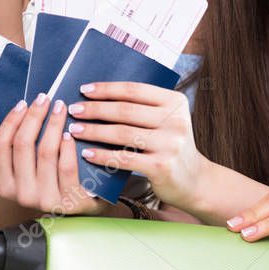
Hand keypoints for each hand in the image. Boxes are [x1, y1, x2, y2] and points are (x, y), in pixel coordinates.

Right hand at [0, 94, 106, 215]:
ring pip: (45, 152)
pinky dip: (68, 146)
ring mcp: (45, 199)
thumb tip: (26, 109)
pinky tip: (70, 133)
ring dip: (53, 125)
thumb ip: (25, 148)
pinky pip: (66, 166)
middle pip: (22, 145)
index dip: (10, 122)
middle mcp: (22, 194)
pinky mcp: (69, 201)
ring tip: (60, 108)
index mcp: (6, 185)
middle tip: (45, 99)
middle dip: (34, 117)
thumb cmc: (55, 182)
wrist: (82, 211)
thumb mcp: (32, 170)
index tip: (23, 103)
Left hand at [66, 81, 206, 211]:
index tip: (84, 89)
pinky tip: (87, 153)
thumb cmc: (170, 146)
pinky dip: (103, 155)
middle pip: (126, 110)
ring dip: (94, 130)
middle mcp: (175, 120)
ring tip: (75, 129)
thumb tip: (99, 97)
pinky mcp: (162, 166)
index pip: (135, 90)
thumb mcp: (166, 121)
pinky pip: (124, 158)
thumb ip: (142, 109)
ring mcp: (170, 144)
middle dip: (96, 109)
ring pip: (123, 133)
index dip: (107, 89)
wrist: (194, 180)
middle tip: (74, 109)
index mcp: (175, 102)